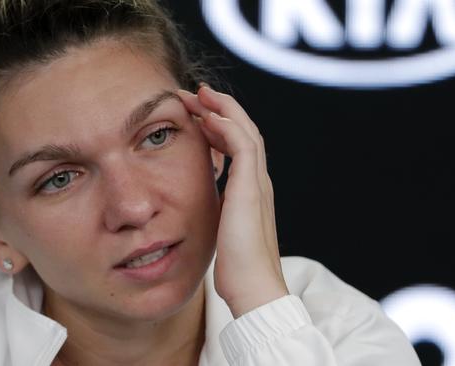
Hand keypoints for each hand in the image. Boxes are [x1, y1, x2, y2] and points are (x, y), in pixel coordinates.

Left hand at [177, 86, 288, 317]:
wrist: (254, 289)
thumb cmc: (237, 268)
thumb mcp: (223, 231)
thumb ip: (217, 212)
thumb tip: (200, 207)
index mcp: (252, 190)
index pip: (239, 145)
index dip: (219, 125)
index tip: (197, 114)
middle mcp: (259, 182)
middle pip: (244, 130)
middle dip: (220, 109)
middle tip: (196, 94)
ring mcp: (258, 184)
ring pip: (245, 131)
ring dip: (222, 109)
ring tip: (199, 95)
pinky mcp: (251, 190)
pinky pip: (242, 146)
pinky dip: (227, 127)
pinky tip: (208, 117)